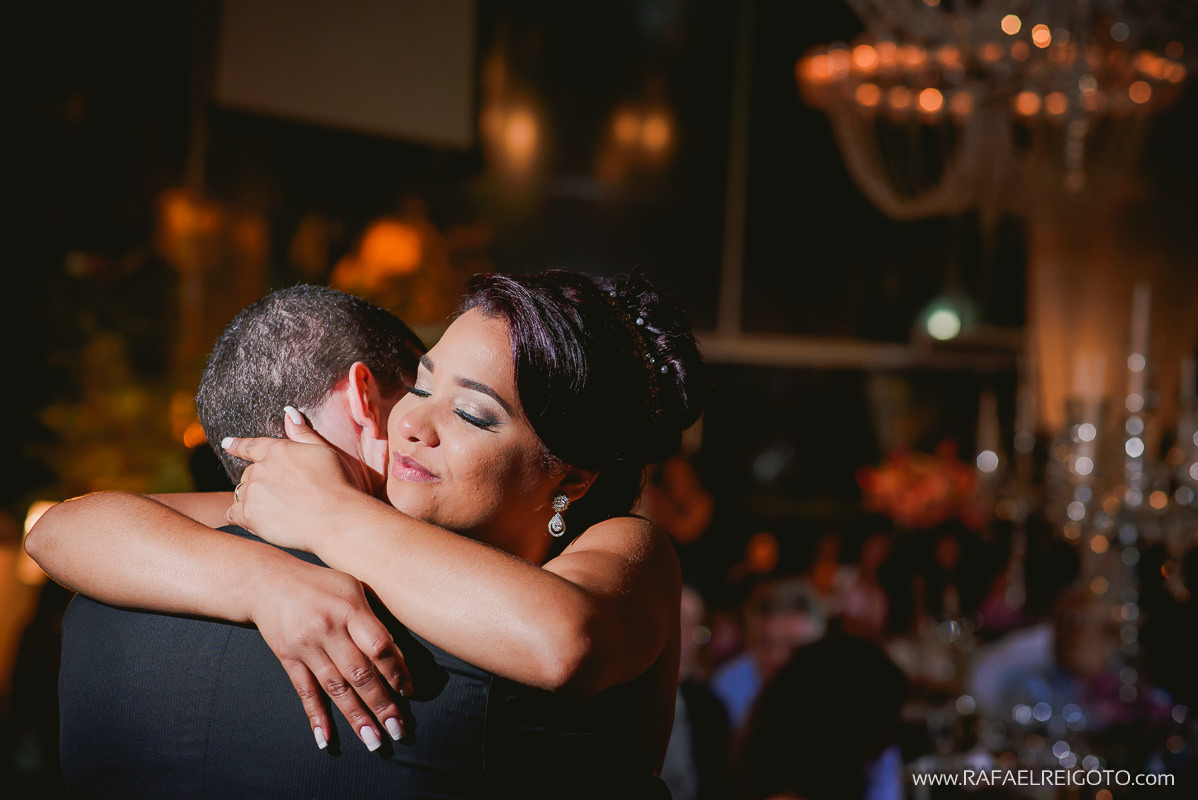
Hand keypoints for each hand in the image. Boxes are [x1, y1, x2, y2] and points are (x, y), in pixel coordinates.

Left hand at [222, 408, 367, 551]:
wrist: (338, 519)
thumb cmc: (338, 486)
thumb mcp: (325, 452)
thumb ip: (303, 434)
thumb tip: (289, 412)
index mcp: (279, 450)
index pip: (252, 446)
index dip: (238, 445)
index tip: (227, 444)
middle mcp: (262, 468)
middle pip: (249, 474)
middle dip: (259, 483)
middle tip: (280, 496)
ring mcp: (253, 491)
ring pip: (241, 494)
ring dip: (253, 500)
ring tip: (276, 511)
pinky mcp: (249, 514)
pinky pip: (233, 514)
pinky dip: (242, 517)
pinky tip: (257, 522)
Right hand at [249, 556, 414, 750]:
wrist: (267, 581)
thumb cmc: (321, 584)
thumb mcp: (352, 588)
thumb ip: (373, 620)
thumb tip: (395, 655)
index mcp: (350, 608)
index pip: (379, 646)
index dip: (397, 671)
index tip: (409, 691)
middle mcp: (328, 628)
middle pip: (359, 673)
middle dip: (381, 704)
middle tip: (398, 730)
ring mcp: (306, 645)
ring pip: (335, 687)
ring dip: (356, 717)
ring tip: (373, 741)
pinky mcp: (288, 657)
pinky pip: (304, 691)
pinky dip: (316, 715)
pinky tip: (326, 738)